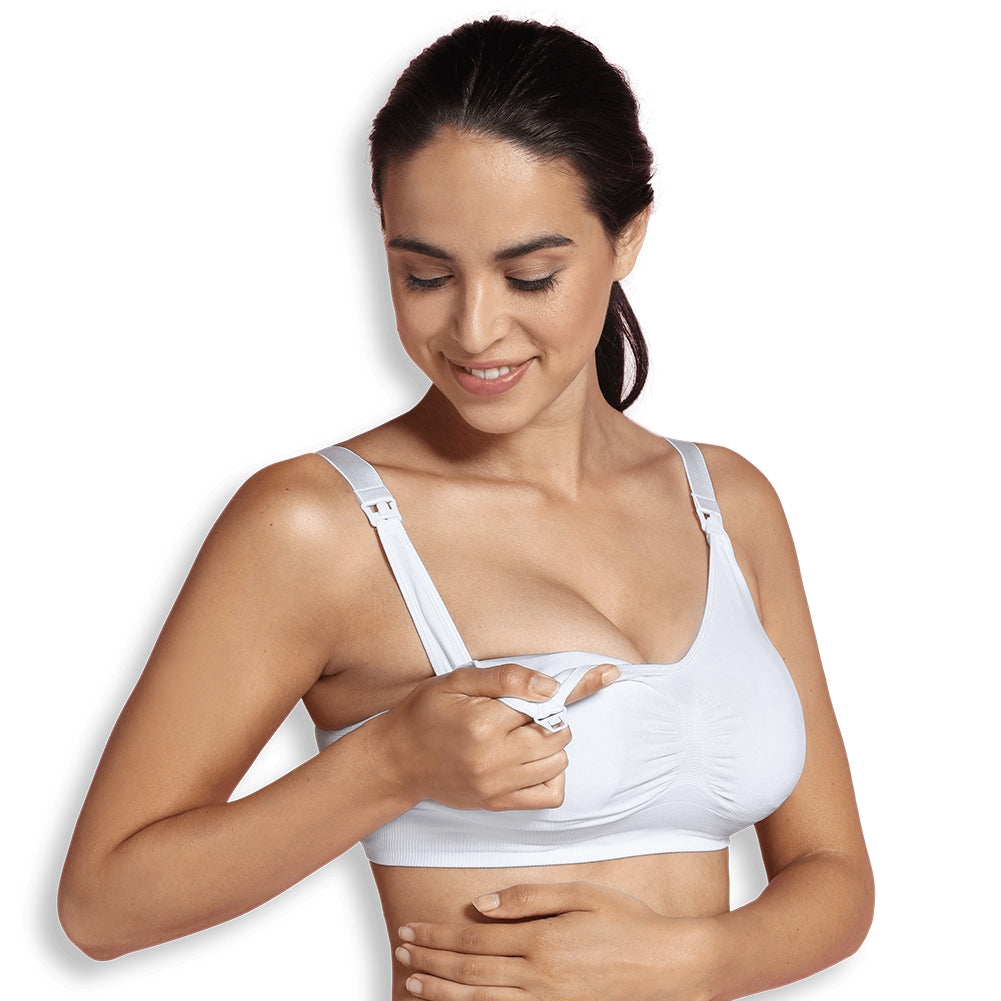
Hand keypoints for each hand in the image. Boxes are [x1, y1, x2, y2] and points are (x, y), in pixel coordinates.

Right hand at [383, 663, 618, 811]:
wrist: (396, 760)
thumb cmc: (426, 713)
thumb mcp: (458, 681)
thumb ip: (507, 679)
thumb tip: (551, 687)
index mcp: (485, 722)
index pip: (547, 704)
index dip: (578, 686)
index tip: (609, 672)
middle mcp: (494, 758)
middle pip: (559, 736)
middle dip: (553, 718)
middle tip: (528, 711)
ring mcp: (497, 786)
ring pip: (558, 764)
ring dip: (553, 745)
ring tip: (525, 733)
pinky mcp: (498, 804)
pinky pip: (549, 795)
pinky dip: (552, 776)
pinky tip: (533, 760)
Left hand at [395, 882, 717, 1000]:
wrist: (671, 966)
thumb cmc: (629, 922)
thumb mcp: (581, 894)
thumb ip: (529, 896)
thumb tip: (482, 904)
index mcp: (541, 940)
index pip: (474, 940)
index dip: (439, 937)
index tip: (412, 931)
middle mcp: (539, 977)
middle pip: (470, 972)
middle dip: (430, 963)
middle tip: (401, 953)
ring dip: (443, 993)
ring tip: (413, 984)